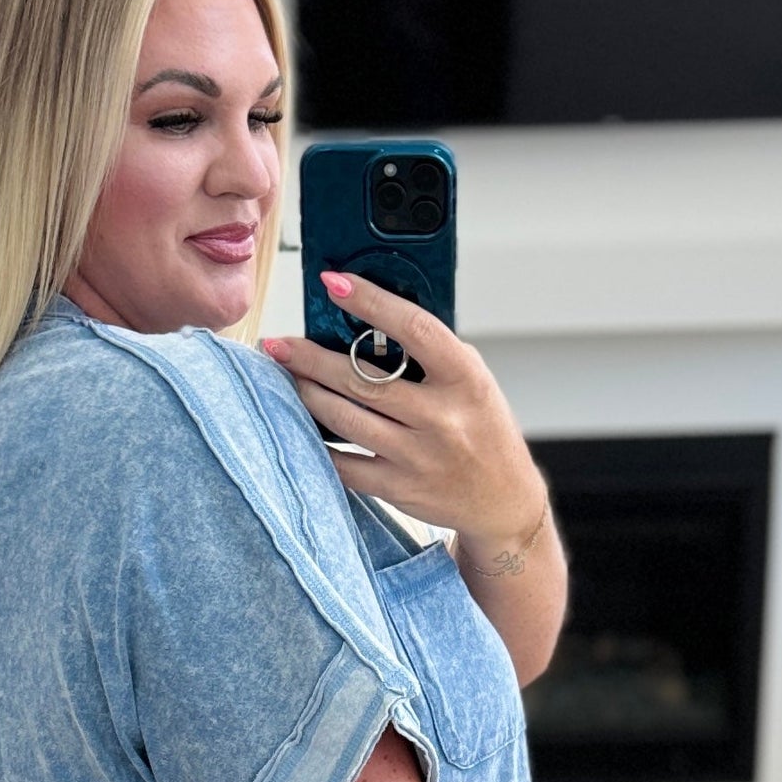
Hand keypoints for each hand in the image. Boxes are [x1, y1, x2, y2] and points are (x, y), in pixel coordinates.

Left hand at [261, 271, 546, 564]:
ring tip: (287, 378)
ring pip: (345, 418)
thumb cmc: (483, 430)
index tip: (333, 282)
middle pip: (362, 379)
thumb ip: (431, 354)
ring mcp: (418, 457)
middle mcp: (442, 418)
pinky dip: (317, 442)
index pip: (413, 328)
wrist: (503, 499)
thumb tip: (368, 320)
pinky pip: (343, 464)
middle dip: (311, 358)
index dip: (370, 302)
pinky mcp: (399, 488)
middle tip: (279, 344)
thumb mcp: (473, 381)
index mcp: (465, 379)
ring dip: (308, 395)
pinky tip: (300, 424)